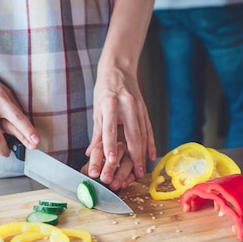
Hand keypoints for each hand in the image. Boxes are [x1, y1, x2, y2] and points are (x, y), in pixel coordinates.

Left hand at [82, 141, 134, 190]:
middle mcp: (118, 147)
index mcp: (104, 144)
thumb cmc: (99, 164)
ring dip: (121, 175)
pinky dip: (130, 178)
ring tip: (114, 185)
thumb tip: (81, 173)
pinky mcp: (136, 165)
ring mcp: (129, 155)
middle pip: (116, 154)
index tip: (93, 174)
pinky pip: (135, 170)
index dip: (95, 163)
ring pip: (128, 162)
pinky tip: (124, 184)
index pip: (99, 151)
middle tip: (105, 179)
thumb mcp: (90, 166)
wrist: (110, 167)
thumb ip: (87, 168)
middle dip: (110, 168)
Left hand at [88, 65, 155, 179]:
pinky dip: (150, 143)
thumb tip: (90, 153)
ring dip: (143, 153)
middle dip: (134, 155)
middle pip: (132, 134)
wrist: (119, 69)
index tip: (111, 160)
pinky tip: (151, 155)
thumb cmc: (105, 88)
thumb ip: (97, 132)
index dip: (110, 145)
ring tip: (142, 169)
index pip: (110, 128)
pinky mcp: (145, 109)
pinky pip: (149, 129)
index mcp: (110, 102)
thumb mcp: (97, 108)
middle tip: (134, 172)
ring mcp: (138, 107)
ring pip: (143, 134)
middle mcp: (127, 105)